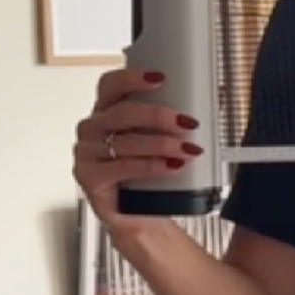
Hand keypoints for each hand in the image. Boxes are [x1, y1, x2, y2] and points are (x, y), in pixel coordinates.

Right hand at [72, 68, 204, 234]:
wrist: (141, 215)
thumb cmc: (150, 176)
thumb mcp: (160, 144)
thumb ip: (170, 124)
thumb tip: (207, 109)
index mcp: (107, 113)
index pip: (111, 86)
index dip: (132, 79)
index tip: (161, 79)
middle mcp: (93, 129)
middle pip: (122, 113)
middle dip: (158, 116)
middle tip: (188, 123)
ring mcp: (87, 154)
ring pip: (125, 141)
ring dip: (161, 144)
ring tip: (188, 151)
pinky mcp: (89, 178)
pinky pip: (122, 167)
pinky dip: (151, 166)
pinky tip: (171, 167)